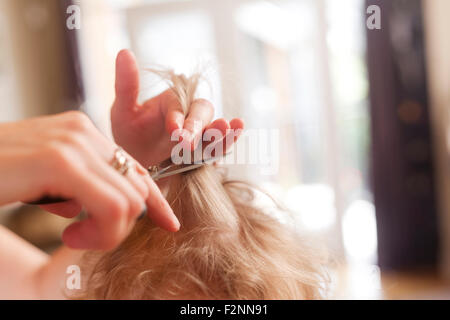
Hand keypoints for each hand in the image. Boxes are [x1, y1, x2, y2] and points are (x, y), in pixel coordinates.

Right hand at [0, 111, 178, 249]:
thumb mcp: (47, 183)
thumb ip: (82, 187)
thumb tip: (117, 208)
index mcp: (82, 133)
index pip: (134, 169)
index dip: (155, 200)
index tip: (168, 223)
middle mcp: (82, 131)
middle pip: (137, 187)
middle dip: (123, 224)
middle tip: (83, 238)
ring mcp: (73, 142)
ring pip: (130, 199)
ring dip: (110, 232)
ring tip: (72, 237)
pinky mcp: (60, 161)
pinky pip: (112, 206)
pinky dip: (101, 232)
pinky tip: (68, 236)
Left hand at [111, 49, 243, 167]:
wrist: (136, 163)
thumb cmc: (129, 135)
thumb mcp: (122, 110)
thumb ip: (126, 84)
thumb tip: (124, 52)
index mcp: (171, 101)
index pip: (178, 106)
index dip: (178, 118)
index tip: (173, 131)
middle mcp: (189, 113)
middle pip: (201, 112)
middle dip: (197, 126)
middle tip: (189, 142)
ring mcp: (199, 133)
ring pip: (214, 129)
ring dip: (221, 131)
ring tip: (227, 129)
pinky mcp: (205, 151)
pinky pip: (218, 147)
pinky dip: (227, 143)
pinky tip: (235, 136)